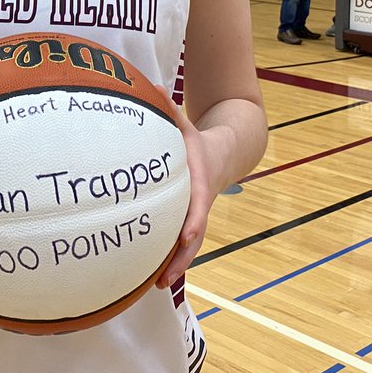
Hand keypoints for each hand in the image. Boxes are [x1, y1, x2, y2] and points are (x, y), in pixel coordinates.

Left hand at [156, 103, 220, 289]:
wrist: (222, 155)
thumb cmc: (196, 141)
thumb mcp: (186, 123)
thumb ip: (169, 108)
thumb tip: (153, 86)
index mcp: (199, 185)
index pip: (198, 208)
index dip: (192, 223)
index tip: (186, 237)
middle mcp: (198, 205)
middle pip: (193, 238)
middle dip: (181, 260)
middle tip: (165, 280)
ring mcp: (193, 216)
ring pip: (186, 247)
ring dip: (175, 266)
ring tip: (156, 287)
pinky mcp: (185, 221)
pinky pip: (177, 242)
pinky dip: (168, 258)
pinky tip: (149, 276)